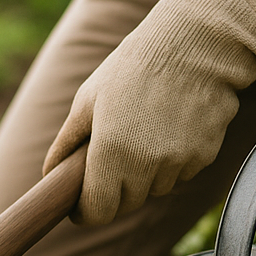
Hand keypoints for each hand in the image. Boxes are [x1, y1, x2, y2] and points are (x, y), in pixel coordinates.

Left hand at [42, 0, 255, 225]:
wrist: (197, 43)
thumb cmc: (133, 67)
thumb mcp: (88, 99)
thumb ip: (67, 143)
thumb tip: (50, 173)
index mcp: (111, 152)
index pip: (96, 212)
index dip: (84, 213)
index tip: (79, 206)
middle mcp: (147, 165)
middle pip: (124, 206)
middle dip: (111, 192)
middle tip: (107, 162)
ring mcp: (178, 163)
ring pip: (153, 191)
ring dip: (142, 177)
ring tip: (141, 134)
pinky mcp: (204, 156)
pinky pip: (179, 175)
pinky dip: (169, 164)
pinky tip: (168, 128)